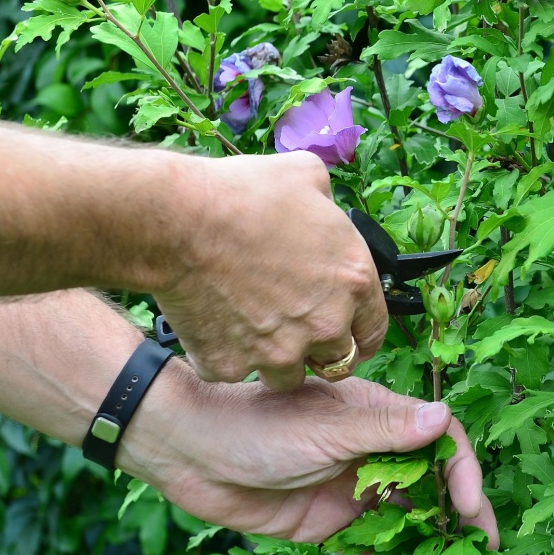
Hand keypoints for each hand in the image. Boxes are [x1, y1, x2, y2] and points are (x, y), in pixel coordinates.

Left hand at [122, 361, 498, 546]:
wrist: (192, 452)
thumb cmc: (257, 423)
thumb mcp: (326, 426)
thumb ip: (386, 430)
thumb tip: (443, 419)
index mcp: (379, 418)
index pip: (439, 443)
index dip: (461, 473)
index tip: (468, 507)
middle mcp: (374, 453)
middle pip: (432, 485)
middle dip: (460, 515)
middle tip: (481, 550)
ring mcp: (353, 490)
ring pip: (407, 519)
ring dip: (430, 543)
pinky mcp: (330, 524)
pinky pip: (372, 547)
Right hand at [155, 151, 389, 389]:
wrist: (179, 219)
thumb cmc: (243, 194)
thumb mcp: (307, 176)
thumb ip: (327, 202)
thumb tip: (322, 204)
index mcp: (354, 282)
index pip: (374, 331)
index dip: (358, 332)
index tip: (345, 333)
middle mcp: (324, 325)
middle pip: (336, 362)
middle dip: (318, 349)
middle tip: (293, 329)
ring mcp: (278, 352)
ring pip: (287, 377)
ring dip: (275, 360)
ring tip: (252, 328)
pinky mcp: (232, 365)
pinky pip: (233, 371)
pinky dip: (225, 354)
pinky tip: (214, 324)